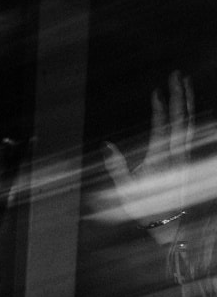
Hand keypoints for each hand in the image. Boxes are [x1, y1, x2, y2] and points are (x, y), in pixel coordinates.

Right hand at [102, 72, 199, 237]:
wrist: (168, 222)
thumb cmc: (144, 207)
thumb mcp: (125, 188)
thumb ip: (116, 165)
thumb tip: (106, 145)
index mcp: (161, 158)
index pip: (162, 127)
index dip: (160, 108)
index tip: (156, 91)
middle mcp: (177, 153)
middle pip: (182, 118)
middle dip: (180, 95)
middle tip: (177, 74)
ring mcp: (185, 154)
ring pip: (189, 122)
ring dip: (187, 101)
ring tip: (184, 83)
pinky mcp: (188, 157)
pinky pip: (191, 130)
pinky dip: (189, 114)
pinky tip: (187, 106)